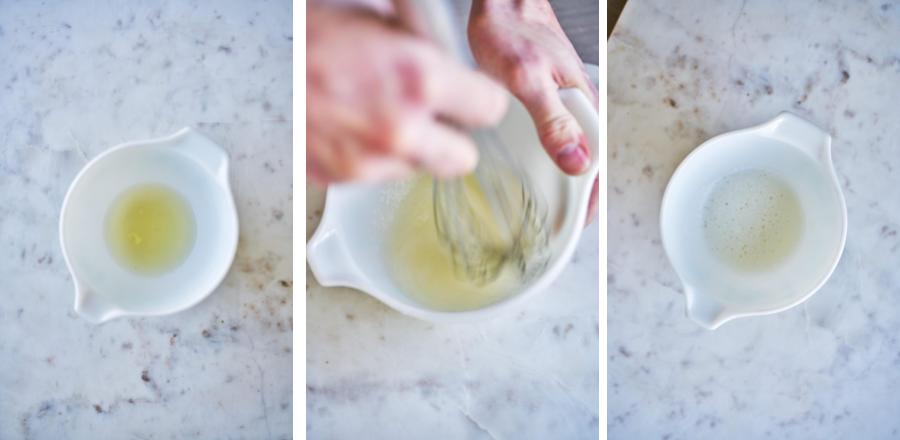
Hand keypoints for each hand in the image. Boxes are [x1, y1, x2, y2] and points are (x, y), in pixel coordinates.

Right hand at [307, 7, 507, 183]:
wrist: (243, 65)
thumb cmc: (303, 34)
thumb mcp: (375, 25)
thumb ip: (421, 54)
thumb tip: (444, 66)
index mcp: (418, 79)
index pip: (489, 110)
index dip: (479, 101)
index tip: (471, 98)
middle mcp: (399, 130)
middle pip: (463, 159)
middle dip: (454, 138)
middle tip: (435, 116)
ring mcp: (368, 162)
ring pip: (418, 170)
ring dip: (410, 149)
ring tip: (378, 114)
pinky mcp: (339, 179)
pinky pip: (376, 175)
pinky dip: (372, 157)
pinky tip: (351, 126)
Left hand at [468, 0, 598, 223]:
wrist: (501, 2)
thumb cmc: (513, 30)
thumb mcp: (528, 79)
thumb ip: (551, 121)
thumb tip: (576, 161)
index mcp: (585, 107)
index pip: (598, 167)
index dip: (589, 202)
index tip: (576, 227)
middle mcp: (580, 108)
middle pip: (586, 165)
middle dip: (575, 200)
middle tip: (557, 230)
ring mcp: (564, 105)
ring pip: (570, 153)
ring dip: (562, 182)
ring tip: (547, 211)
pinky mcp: (547, 100)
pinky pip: (555, 138)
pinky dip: (547, 160)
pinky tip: (532, 172)